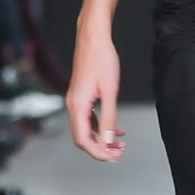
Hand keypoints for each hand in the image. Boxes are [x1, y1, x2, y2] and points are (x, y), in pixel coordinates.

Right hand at [68, 21, 124, 162]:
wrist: (93, 37)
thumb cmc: (102, 59)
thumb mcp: (110, 90)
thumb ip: (108, 116)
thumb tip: (107, 139)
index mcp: (77, 106)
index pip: (83, 140)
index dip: (97, 152)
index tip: (113, 156)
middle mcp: (73, 105)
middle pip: (83, 138)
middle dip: (101, 148)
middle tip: (120, 153)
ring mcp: (76, 101)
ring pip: (86, 129)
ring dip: (102, 139)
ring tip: (121, 144)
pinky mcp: (82, 96)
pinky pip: (89, 119)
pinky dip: (101, 127)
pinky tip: (116, 129)